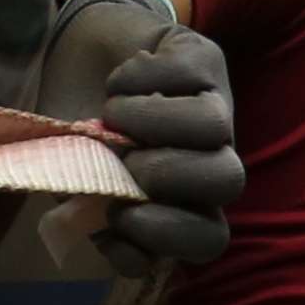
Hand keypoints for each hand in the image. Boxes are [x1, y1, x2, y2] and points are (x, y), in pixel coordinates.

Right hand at [90, 29, 242, 274]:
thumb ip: (98, 217)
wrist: (76, 59)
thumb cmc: (79, 132)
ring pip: (214, 127)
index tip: (118, 215)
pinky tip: (115, 83)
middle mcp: (211, 157)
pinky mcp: (205, 58)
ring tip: (108, 114)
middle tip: (121, 158)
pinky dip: (136, 78)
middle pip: (228, 180)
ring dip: (149, 122)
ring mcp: (216, 106)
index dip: (170, 235)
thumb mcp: (76, 182)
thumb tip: (121, 245)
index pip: (208, 237)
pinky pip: (185, 74)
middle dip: (168, 174)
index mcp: (185, 201)